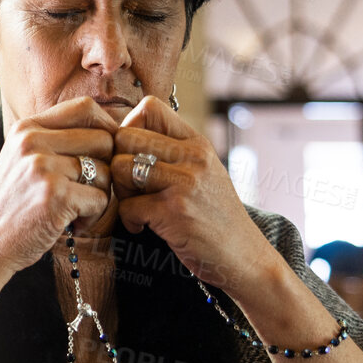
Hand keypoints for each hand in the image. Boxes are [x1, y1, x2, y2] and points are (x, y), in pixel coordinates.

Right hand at [0, 97, 115, 291]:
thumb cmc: (9, 208)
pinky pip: (101, 199)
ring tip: (76, 211)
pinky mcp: (55, 195)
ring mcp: (43, 167)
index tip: (106, 151)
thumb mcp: (20, 161)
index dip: (107, 126)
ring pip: (106, 171)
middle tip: (90, 189)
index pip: (84, 108)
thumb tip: (107, 129)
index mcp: (26, 128)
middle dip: (107, 167)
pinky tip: (72, 225)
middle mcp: (33, 141)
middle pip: (103, 138)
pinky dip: (93, 217)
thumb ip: (53, 141)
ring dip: (100, 196)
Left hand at [110, 96, 280, 290]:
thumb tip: (122, 132)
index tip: (132, 154)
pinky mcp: (174, 211)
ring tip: (137, 205)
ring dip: (121, 191)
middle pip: (124, 137)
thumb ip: (171, 152)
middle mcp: (193, 156)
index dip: (129, 127)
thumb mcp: (203, 172)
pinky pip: (127, 205)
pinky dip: (129, 220)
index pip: (149, 106)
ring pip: (120, 167)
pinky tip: (142, 226)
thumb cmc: (214, 216)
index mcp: (197, 143)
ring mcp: (185, 182)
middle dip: (118, 162)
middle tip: (131, 187)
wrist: (244, 256)